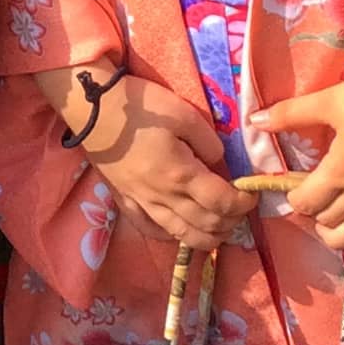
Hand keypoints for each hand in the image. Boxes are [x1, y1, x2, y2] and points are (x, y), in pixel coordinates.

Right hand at [43, 66, 250, 251]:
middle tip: (240, 210)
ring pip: (181, 235)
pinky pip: (151, 230)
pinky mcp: (125, 202)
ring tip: (221, 229)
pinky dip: (172, 237)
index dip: (243, 204)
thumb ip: (208, 141)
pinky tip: (181, 231)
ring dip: (208, 238)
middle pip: (206, 225)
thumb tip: (219, 161)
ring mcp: (142, 203)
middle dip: (231, 222)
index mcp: (181, 174)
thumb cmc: (140, 106)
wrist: (92, 109)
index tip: (252, 194)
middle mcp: (163, 197)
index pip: (222, 202)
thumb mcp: (183, 113)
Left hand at [254, 58, 343, 248]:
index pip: (307, 202)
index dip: (293, 198)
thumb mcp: (331, 101)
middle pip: (331, 219)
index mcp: (340, 172)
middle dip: (314, 214)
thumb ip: (290, 113)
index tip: (289, 186)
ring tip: (331, 229)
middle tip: (308, 198)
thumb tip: (254, 122)